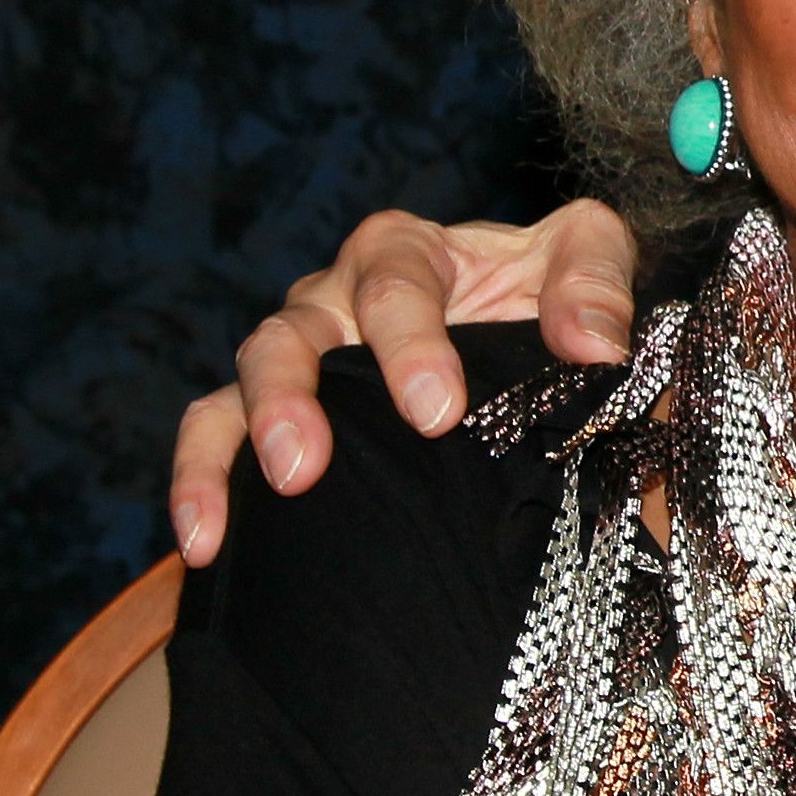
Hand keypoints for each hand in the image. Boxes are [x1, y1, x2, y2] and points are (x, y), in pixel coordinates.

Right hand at [167, 199, 638, 564]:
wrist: (516, 330)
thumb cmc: (541, 288)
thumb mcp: (583, 255)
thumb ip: (595, 282)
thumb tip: (595, 345)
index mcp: (406, 252)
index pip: (394, 287)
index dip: (409, 347)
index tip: (437, 414)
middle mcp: (335, 296)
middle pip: (293, 334)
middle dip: (294, 398)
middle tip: (308, 465)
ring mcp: (298, 353)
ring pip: (243, 380)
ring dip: (237, 443)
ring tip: (265, 498)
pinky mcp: (269, 409)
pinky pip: (213, 432)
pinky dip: (199, 482)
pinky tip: (203, 543)